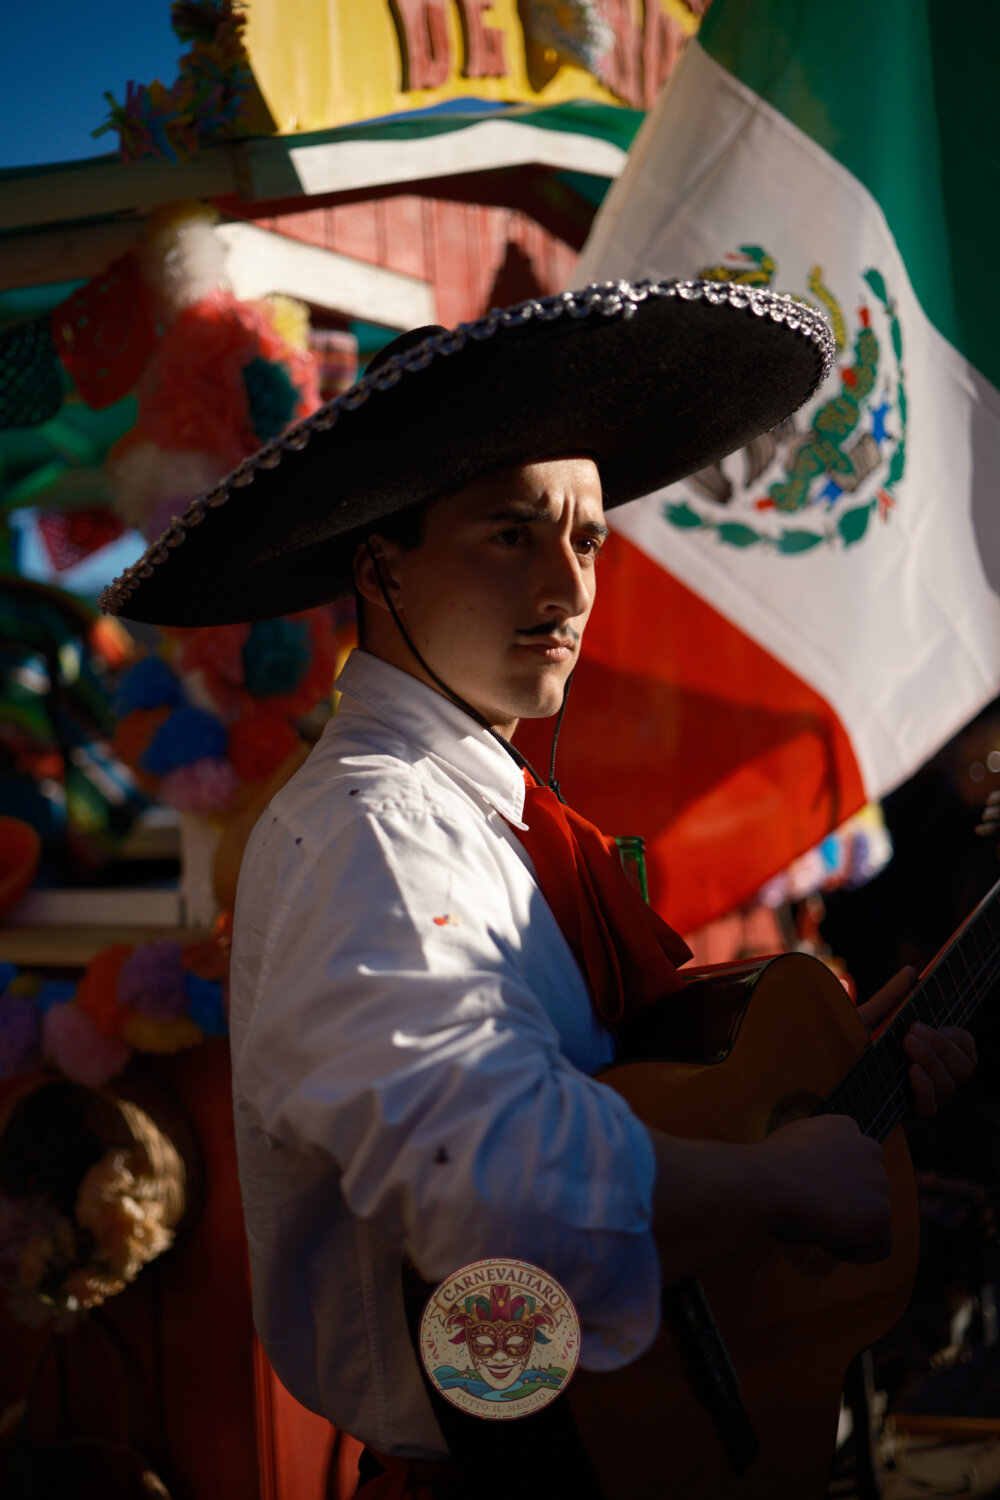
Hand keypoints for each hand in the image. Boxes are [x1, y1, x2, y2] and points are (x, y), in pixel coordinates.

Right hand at [761, 1115, 892, 1262]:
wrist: (765, 1184)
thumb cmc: (766, 1169)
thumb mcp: (790, 1143)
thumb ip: (813, 1151)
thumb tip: (812, 1168)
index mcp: (844, 1126)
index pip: (852, 1160)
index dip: (830, 1182)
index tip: (808, 1192)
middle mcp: (868, 1148)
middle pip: (864, 1188)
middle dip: (842, 1203)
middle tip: (810, 1211)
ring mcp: (879, 1180)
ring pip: (871, 1217)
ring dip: (845, 1227)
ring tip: (813, 1224)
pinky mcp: (881, 1212)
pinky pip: (879, 1246)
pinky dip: (854, 1253)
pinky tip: (826, 1243)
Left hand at [857, 966, 976, 1117]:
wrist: (817, 1080)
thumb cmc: (844, 1049)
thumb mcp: (867, 1021)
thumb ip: (890, 999)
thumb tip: (911, 971)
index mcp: (928, 1054)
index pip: (965, 1049)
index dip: (960, 1037)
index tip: (942, 1022)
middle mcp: (931, 1077)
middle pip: (963, 1066)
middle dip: (942, 1044)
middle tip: (913, 1029)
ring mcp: (922, 1098)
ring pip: (949, 1084)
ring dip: (933, 1060)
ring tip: (908, 1042)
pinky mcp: (907, 1117)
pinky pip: (930, 1107)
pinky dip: (925, 1087)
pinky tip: (912, 1071)